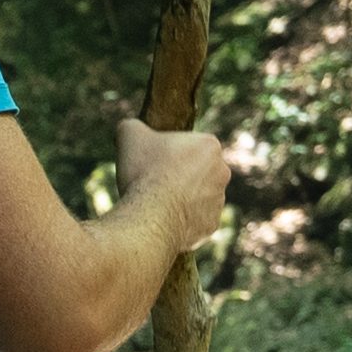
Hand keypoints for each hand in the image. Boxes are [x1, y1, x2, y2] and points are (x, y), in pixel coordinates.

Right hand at [111, 116, 231, 257]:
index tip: (151, 159)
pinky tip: (162, 220)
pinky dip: (180, 220)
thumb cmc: (144, 173)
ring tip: (154, 202)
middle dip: (177, 174)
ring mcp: (219, 202)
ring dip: (180, 197)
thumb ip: (132, 126)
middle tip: (151, 180)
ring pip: (196, 196)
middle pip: (195, 170)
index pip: (188, 144)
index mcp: (209, 146)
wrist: (150, 218)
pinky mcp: (211, 226)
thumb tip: (130, 128)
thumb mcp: (129, 135)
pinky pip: (195, 220)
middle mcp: (222, 172)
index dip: (167, 151)